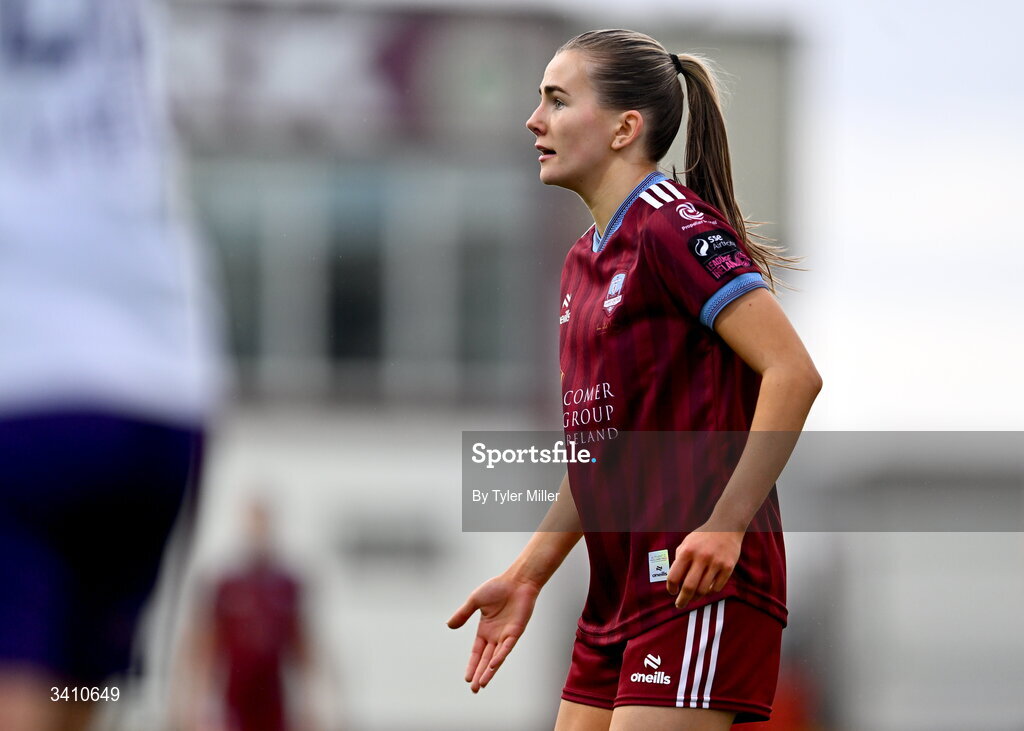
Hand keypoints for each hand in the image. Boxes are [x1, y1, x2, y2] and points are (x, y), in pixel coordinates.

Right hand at [447, 573, 539, 692]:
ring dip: (489, 671)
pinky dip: (500, 656)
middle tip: (474, 690)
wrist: (517, 580)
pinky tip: (492, 665)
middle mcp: (495, 636)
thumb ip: (463, 614)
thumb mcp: (474, 601)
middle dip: (480, 675)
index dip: (472, 665)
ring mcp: (506, 635)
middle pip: (485, 660)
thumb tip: (449, 625)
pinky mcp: (515, 632)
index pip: (477, 652)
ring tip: (482, 684)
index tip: (466, 679)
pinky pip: (506, 647)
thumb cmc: (498, 588)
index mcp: (485, 630)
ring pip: (496, 658)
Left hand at [665, 525, 743, 609]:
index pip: (674, 576)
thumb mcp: (687, 543)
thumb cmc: (703, 537)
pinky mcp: (728, 567)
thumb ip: (679, 559)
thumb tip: (675, 581)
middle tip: (679, 605)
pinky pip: (717, 588)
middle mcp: (701, 557)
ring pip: (703, 590)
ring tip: (693, 598)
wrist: (726, 526)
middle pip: (689, 587)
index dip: (671, 588)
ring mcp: (716, 563)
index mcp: (687, 551)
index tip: (672, 591)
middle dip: (682, 600)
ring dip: (696, 597)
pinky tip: (707, 589)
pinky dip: (710, 591)